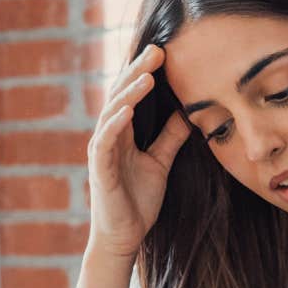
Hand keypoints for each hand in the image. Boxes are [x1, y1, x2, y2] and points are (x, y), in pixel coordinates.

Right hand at [86, 44, 190, 260]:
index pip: (132, 95)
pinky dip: (116, 123)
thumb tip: (187, 114)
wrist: (123, 237)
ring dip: (129, 93)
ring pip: (113, 113)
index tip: (165, 52)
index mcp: (123, 132)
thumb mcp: (160, 163)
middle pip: (121, 95)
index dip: (145, 72)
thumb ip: (170, 137)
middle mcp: (109, 136)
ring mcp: (102, 151)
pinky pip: (105, 141)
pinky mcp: (99, 169)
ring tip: (148, 75)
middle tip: (157, 50)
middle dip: (138, 71)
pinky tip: (128, 110)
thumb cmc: (138, 201)